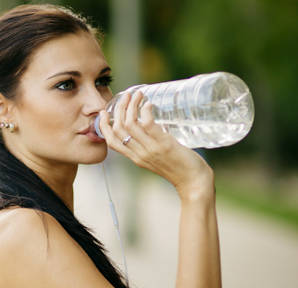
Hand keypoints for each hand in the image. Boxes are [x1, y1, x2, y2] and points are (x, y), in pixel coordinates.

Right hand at [98, 92, 213, 198]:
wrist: (193, 182)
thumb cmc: (181, 170)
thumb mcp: (158, 160)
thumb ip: (151, 147)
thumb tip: (151, 128)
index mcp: (135, 158)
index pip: (111, 142)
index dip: (104, 126)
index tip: (104, 113)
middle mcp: (139, 154)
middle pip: (119, 129)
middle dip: (119, 109)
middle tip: (126, 96)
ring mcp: (150, 149)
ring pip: (131, 124)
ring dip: (132, 106)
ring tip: (138, 95)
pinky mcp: (163, 144)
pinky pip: (148, 125)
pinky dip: (145, 111)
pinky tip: (148, 104)